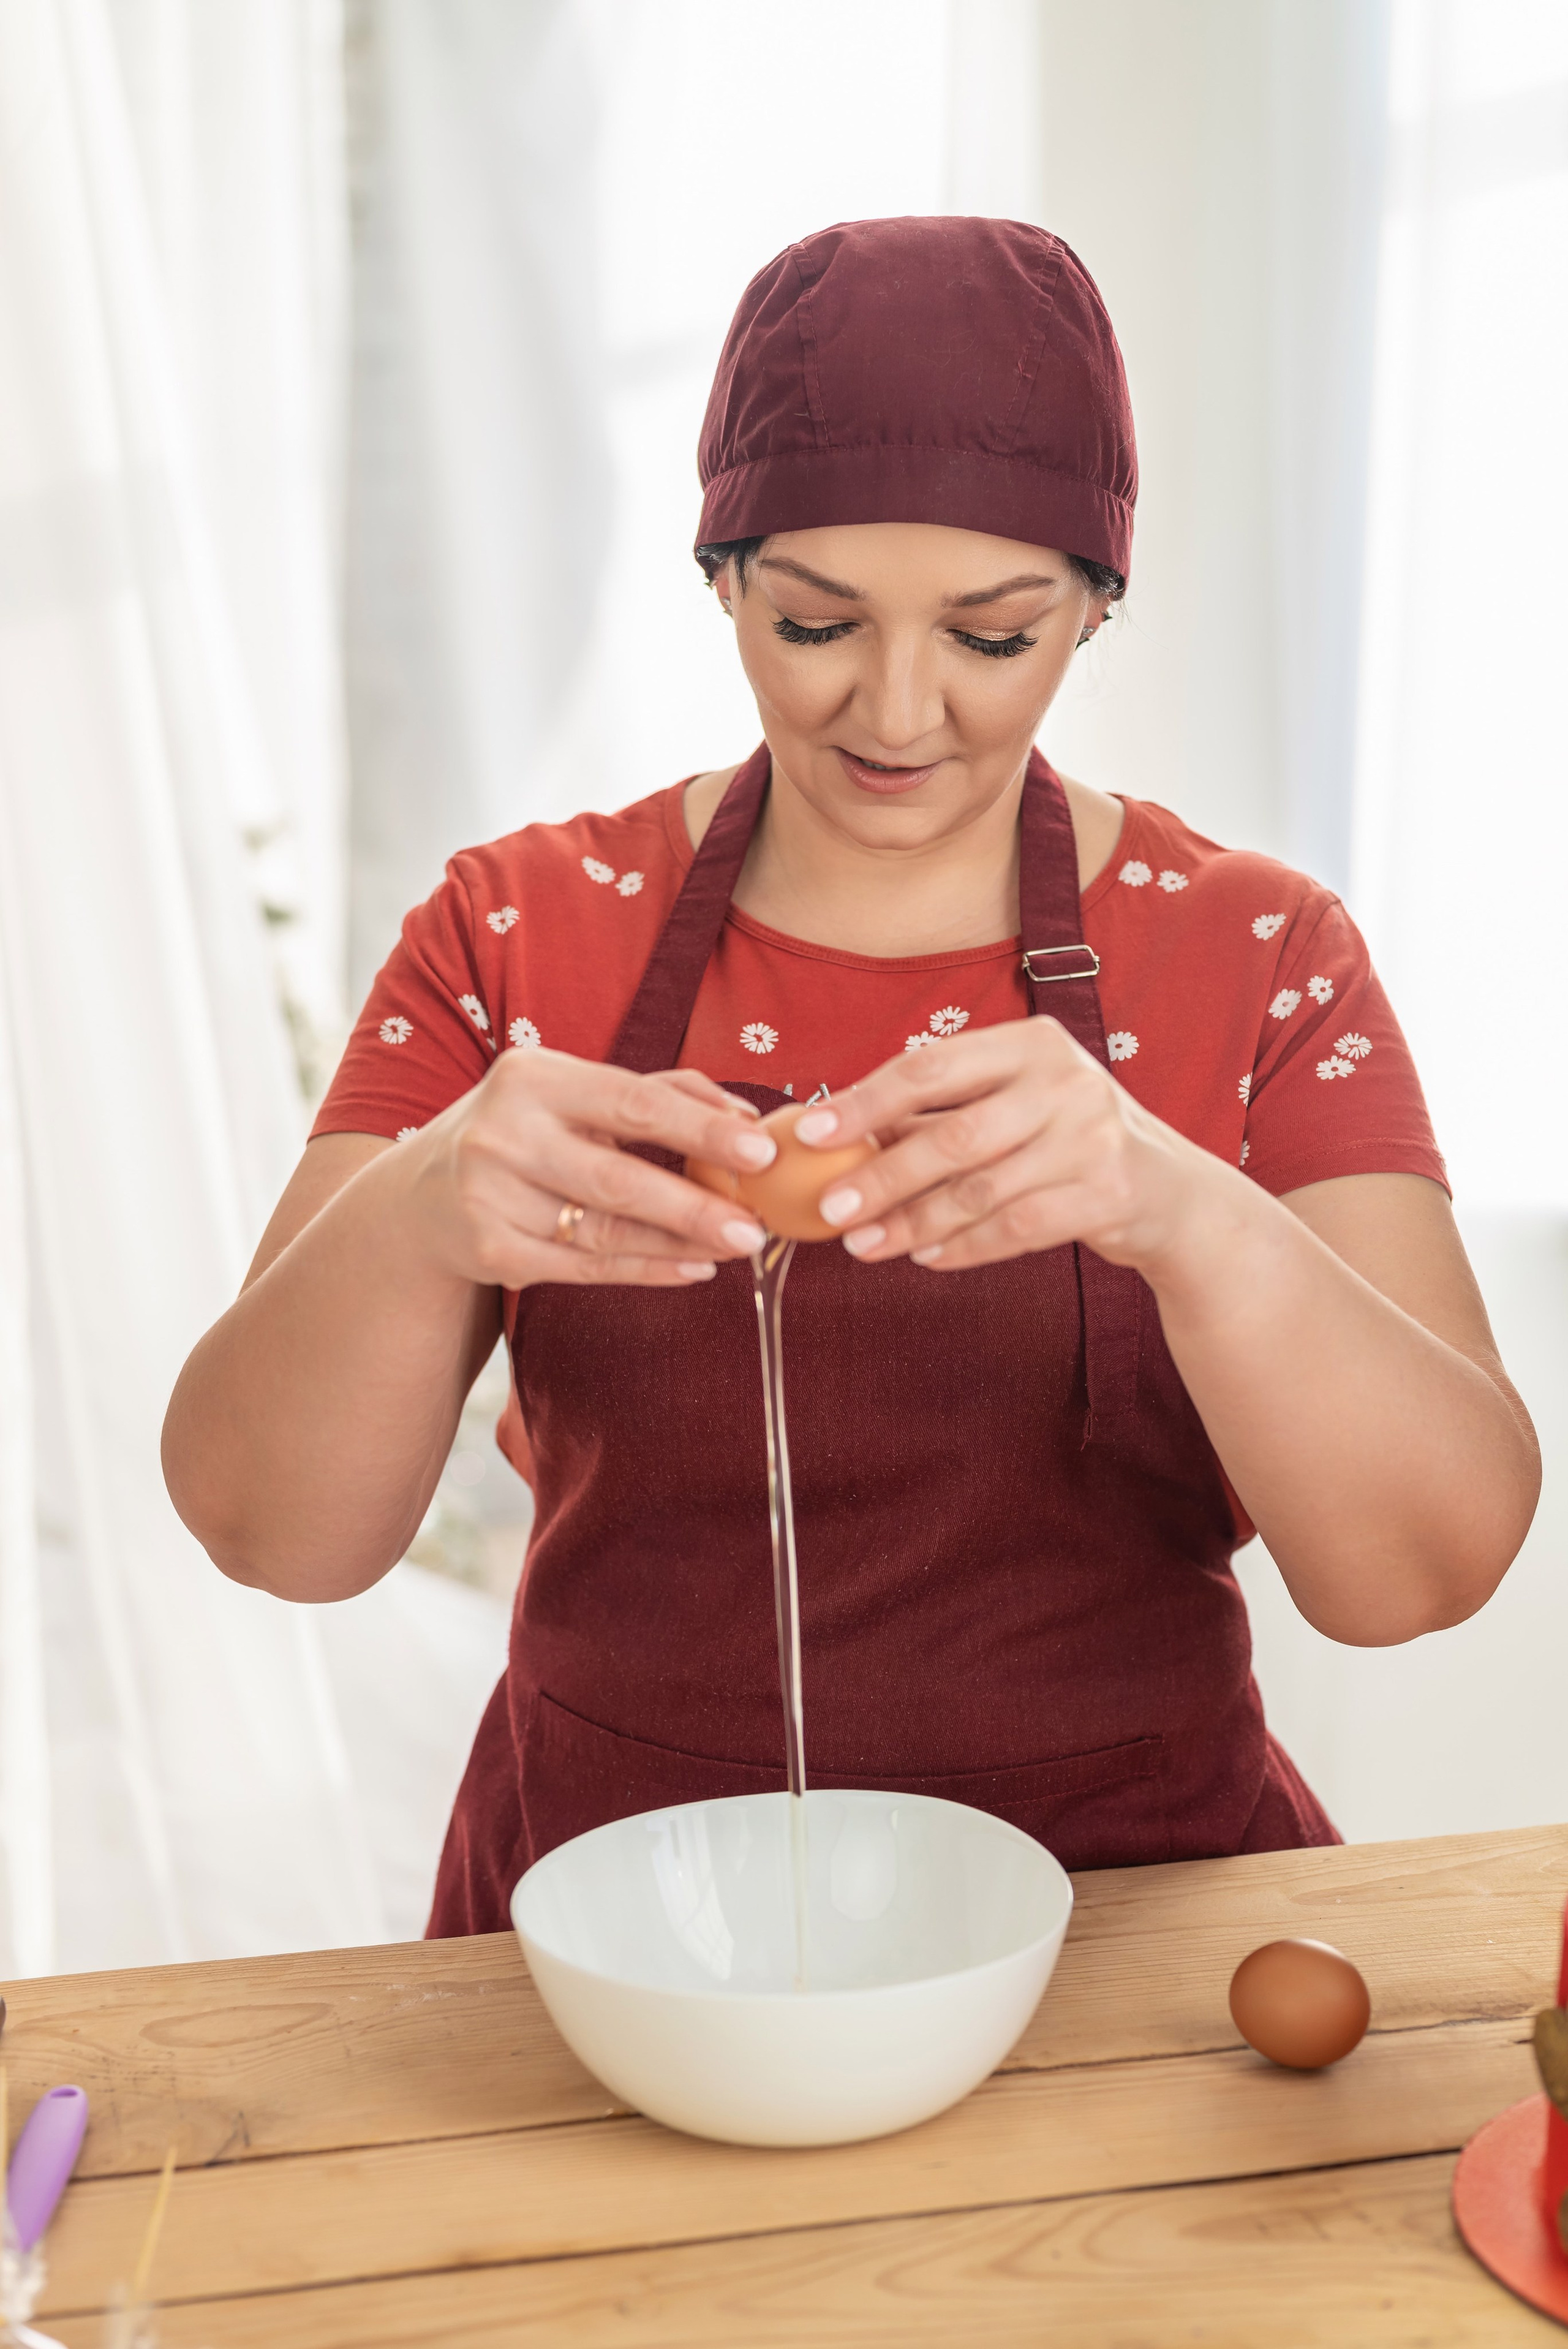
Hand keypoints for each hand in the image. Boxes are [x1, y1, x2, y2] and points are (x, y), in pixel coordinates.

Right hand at [396, 1051, 774, 1288]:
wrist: (421, 1196)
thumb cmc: (522, 1133)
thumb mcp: (571, 1094)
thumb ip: (658, 1093)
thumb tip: (744, 1114)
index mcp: (531, 1077)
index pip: (632, 1102)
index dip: (701, 1128)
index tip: (762, 1149)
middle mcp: (503, 1134)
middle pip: (618, 1177)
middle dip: (696, 1204)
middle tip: (756, 1223)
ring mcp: (490, 1196)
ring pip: (606, 1230)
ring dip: (679, 1243)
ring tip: (736, 1246)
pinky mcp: (489, 1252)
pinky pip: (584, 1267)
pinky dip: (645, 1270)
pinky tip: (691, 1270)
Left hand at [795, 1019, 1227, 1274]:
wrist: (1171, 1192)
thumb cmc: (1066, 1141)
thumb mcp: (1013, 1106)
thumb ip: (938, 1115)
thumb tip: (836, 1138)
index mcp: (1030, 1043)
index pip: (930, 1066)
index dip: (864, 1101)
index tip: (808, 1132)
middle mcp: (1065, 1080)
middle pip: (952, 1135)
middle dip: (881, 1177)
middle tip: (828, 1208)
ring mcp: (1092, 1137)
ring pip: (980, 1190)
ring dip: (913, 1224)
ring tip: (865, 1245)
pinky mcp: (1109, 1194)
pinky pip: (1016, 1228)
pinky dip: (963, 1248)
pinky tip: (926, 1259)